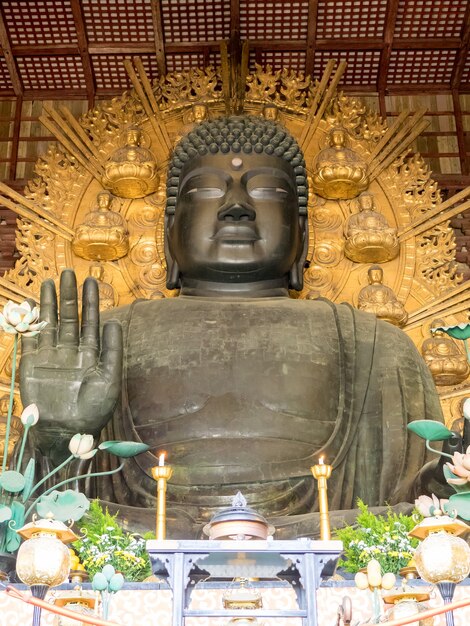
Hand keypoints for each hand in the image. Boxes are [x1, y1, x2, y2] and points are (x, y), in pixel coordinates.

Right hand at [20, 270, 122, 462]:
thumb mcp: (110, 380)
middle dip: (70, 296)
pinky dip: (31, 322)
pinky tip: (32, 305)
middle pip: (69, 317)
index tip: (91, 281)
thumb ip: (112, 351)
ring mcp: (50, 356)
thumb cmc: (92, 411)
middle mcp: (70, 352)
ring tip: (51, 281)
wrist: (65, 433)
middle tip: (70, 273)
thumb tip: (114, 322)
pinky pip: (31, 339)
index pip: (91, 322)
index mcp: (90, 355)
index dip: (91, 302)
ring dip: (50, 303)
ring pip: (50, 323)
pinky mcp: (32, 364)